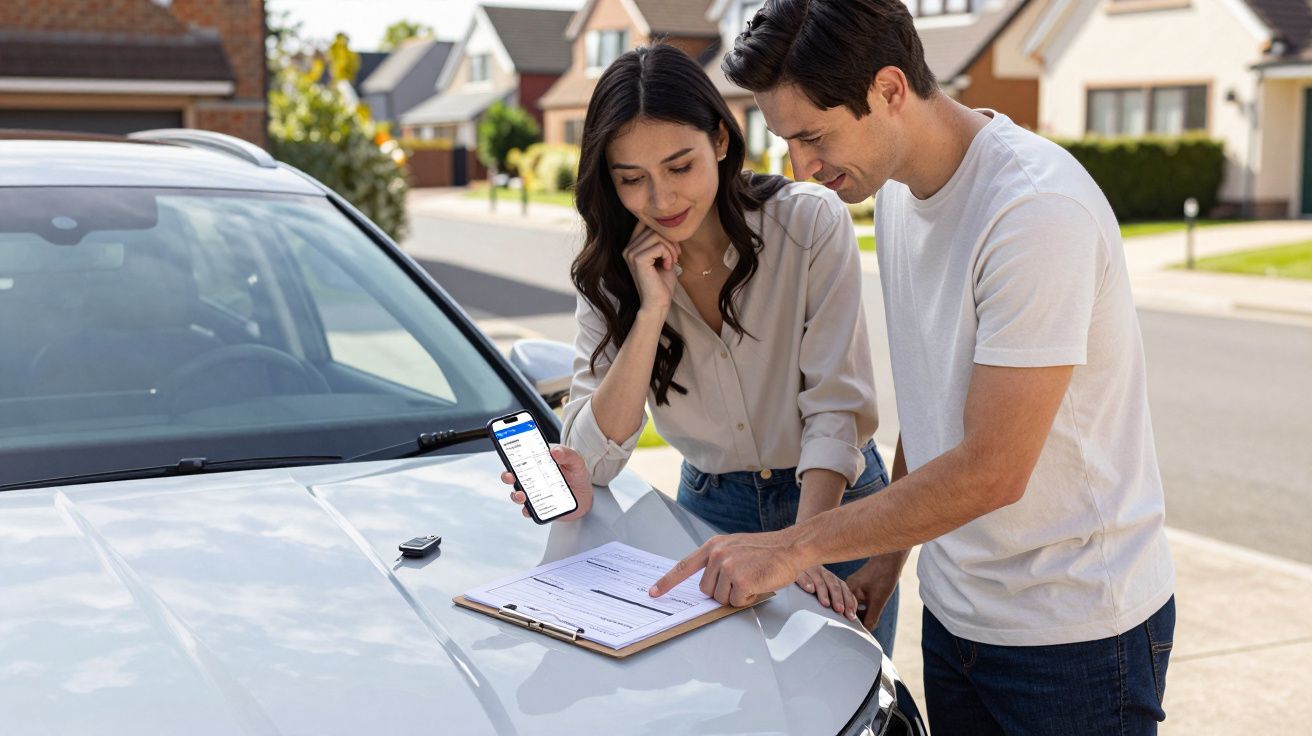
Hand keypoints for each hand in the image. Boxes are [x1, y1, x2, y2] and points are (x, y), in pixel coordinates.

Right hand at [501, 445, 593, 521]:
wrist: (585, 496)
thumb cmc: (577, 474)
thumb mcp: (576, 461)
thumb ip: (567, 454)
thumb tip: (554, 451)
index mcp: (538, 462)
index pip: (521, 456)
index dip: (511, 454)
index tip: (508, 454)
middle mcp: (532, 477)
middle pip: (514, 476)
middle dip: (508, 476)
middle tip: (510, 476)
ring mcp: (534, 493)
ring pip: (518, 494)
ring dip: (516, 495)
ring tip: (521, 495)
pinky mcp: (538, 507)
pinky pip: (529, 510)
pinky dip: (528, 510)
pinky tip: (530, 509)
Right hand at [623, 221, 679, 314]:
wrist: (658, 303)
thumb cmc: (662, 283)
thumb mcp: (662, 256)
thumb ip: (661, 240)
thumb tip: (668, 224)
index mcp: (632, 246)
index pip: (644, 223)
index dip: (662, 229)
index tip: (671, 245)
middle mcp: (628, 248)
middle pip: (653, 228)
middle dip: (670, 240)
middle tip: (676, 255)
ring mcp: (631, 253)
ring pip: (657, 235)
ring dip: (671, 248)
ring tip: (672, 261)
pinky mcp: (638, 259)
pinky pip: (659, 246)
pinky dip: (668, 254)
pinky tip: (668, 266)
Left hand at [649, 530, 804, 607]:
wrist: (790, 547)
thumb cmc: (766, 550)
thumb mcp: (735, 547)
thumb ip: (718, 561)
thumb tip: (707, 585)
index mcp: (713, 546)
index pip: (684, 566)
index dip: (667, 582)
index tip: (654, 592)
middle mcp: (717, 555)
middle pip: (706, 590)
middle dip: (723, 591)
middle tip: (743, 578)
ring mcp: (728, 567)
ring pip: (720, 598)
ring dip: (736, 595)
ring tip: (752, 578)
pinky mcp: (740, 580)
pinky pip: (737, 601)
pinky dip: (748, 597)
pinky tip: (758, 583)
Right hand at [795, 565, 858, 621]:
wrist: (785, 566)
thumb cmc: (804, 584)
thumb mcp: (819, 590)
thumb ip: (830, 599)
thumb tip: (847, 615)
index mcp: (828, 577)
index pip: (842, 587)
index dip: (848, 600)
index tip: (852, 614)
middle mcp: (821, 572)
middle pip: (833, 584)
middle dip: (839, 598)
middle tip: (840, 610)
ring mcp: (809, 569)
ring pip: (819, 579)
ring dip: (824, 592)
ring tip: (826, 604)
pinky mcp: (795, 569)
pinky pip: (801, 574)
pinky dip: (806, 581)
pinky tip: (809, 589)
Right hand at [845, 553, 903, 629]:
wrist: (890, 560)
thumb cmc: (884, 578)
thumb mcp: (878, 601)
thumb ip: (871, 617)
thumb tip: (867, 632)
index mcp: (847, 591)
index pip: (845, 612)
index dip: (852, 624)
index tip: (858, 632)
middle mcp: (846, 588)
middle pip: (848, 609)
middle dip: (856, 619)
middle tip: (865, 629)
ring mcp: (852, 586)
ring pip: (853, 605)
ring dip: (861, 613)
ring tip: (869, 621)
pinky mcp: (858, 585)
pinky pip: (857, 600)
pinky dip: (863, 607)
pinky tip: (871, 611)